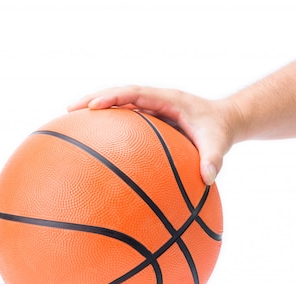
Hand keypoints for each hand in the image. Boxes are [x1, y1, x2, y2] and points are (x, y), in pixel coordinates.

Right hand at [68, 86, 241, 184]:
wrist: (225, 121)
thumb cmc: (220, 131)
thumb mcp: (219, 144)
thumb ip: (213, 160)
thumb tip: (206, 179)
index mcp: (168, 99)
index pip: (136, 92)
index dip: (114, 97)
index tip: (94, 105)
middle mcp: (156, 99)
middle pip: (119, 93)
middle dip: (94, 98)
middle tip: (69, 109)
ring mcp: (151, 107)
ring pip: (119, 103)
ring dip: (96, 108)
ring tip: (70, 120)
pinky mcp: (149, 117)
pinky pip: (124, 116)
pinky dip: (106, 123)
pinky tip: (91, 140)